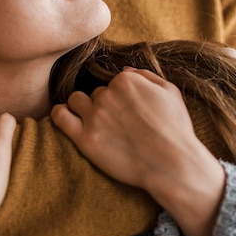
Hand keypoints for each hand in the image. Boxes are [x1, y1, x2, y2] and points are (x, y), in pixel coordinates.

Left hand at [51, 68, 224, 235]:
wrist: (173, 164)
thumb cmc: (175, 128)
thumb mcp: (169, 91)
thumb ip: (145, 75)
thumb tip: (123, 71)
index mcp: (125, 80)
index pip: (112, 82)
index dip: (121, 97)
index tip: (129, 112)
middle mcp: (107, 94)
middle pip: (96, 93)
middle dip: (104, 105)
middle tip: (118, 124)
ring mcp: (95, 117)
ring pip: (76, 100)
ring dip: (82, 108)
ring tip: (94, 122)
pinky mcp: (85, 139)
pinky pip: (60, 117)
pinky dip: (60, 114)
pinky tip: (67, 117)